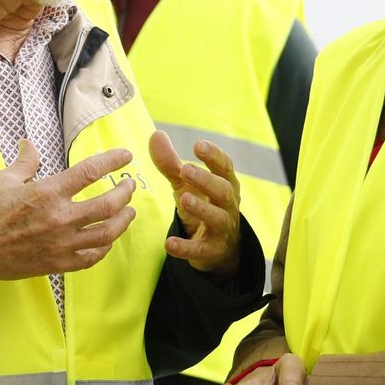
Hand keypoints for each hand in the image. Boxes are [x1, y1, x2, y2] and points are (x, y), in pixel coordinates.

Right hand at [0, 140, 137, 291]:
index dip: (112, 161)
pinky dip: (104, 249)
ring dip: (122, 222)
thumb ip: (25, 162)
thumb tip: (30, 144)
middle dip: (125, 193)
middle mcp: (59, 217)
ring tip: (129, 213)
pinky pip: (91, 258)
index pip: (90, 172)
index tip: (125, 156)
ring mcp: (61, 243)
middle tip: (130, 187)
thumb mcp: (4, 179)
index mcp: (48, 192)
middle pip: (107, 205)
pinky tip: (107, 241)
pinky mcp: (57, 263)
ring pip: (106, 234)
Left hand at [149, 130, 241, 275]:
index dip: (213, 156)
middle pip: (223, 190)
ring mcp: (222, 228)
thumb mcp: (186, 184)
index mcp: (225, 184)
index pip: (225, 167)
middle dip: (205, 179)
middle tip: (185, 169)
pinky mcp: (212, 250)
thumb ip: (171, 163)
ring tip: (184, 199)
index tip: (198, 145)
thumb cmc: (202, 206)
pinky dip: (186, 248)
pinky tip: (169, 244)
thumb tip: (156, 134)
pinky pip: (201, 250)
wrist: (217, 247)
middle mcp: (228, 205)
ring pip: (217, 217)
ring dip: (201, 208)